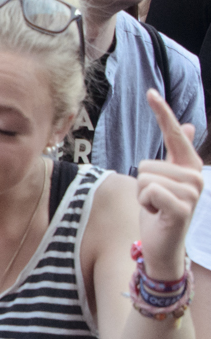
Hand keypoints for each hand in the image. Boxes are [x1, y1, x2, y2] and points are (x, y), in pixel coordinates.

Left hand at [135, 90, 205, 280]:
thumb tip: (189, 126)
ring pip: (145, 177)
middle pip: (146, 163)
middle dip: (142, 183)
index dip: (162, 112)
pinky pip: (149, 191)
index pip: (174, 134)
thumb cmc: (159, 210)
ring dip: (143, 195)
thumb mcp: (164, 179)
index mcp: (189, 166)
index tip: (150, 92)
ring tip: (157, 207)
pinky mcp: (182, 208)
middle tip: (155, 200)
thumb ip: (177, 153)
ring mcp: (192, 193)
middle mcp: (195, 177)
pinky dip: (145, 204)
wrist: (162, 245)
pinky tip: (157, 214)